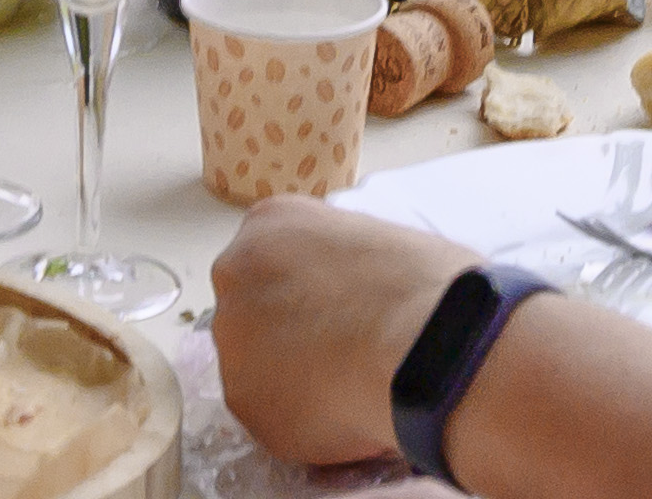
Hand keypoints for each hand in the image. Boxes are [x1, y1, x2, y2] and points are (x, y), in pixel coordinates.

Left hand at [212, 201, 483, 468]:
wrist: (419, 342)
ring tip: (351, 389)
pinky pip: (273, 417)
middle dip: (289, 335)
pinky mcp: (244, 402)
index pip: (272, 265)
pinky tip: (346, 415)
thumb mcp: (368, 240)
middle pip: (253, 313)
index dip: (309, 297)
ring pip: (258, 369)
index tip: (341, 315)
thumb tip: (347, 301)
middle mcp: (233, 276)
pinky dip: (306, 425)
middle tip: (341, 354)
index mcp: (267, 226)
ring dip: (294, 381)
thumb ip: (334, 267)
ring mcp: (231, 341)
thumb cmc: (419, 285)